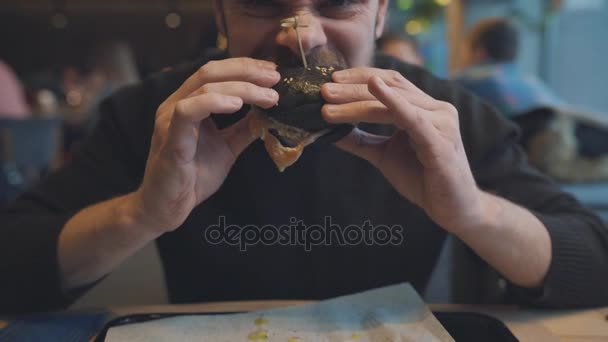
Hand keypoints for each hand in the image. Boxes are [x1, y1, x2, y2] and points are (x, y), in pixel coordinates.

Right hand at [133, 58, 279, 232]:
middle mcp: (176, 104)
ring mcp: (170, 119)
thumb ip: (244, 129)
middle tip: (275, 77)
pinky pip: (188, 111)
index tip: (273, 72)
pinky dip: (214, 102)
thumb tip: (268, 114)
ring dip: (241, 87)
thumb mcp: (227, 148)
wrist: (168, 207)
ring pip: (204, 87)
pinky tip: (237, 105)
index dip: (245, 68)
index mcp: (188, 103)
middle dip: (246, 70)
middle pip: (210, 71)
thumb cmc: (193, 176)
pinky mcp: (170, 138)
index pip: (216, 73)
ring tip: (268, 96)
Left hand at [322, 67, 483, 232]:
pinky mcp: (441, 141)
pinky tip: (376, 88)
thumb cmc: (423, 179)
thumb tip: (331, 132)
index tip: (330, 79)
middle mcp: (436, 108)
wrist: (453, 208)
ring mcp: (441, 122)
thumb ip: (361, 141)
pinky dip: (393, 101)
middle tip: (322, 90)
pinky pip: (414, 118)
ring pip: (394, 103)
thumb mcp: (384, 155)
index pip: (390, 81)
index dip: (359, 77)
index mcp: (424, 108)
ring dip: (357, 101)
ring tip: (328, 103)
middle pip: (389, 87)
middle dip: (352, 89)